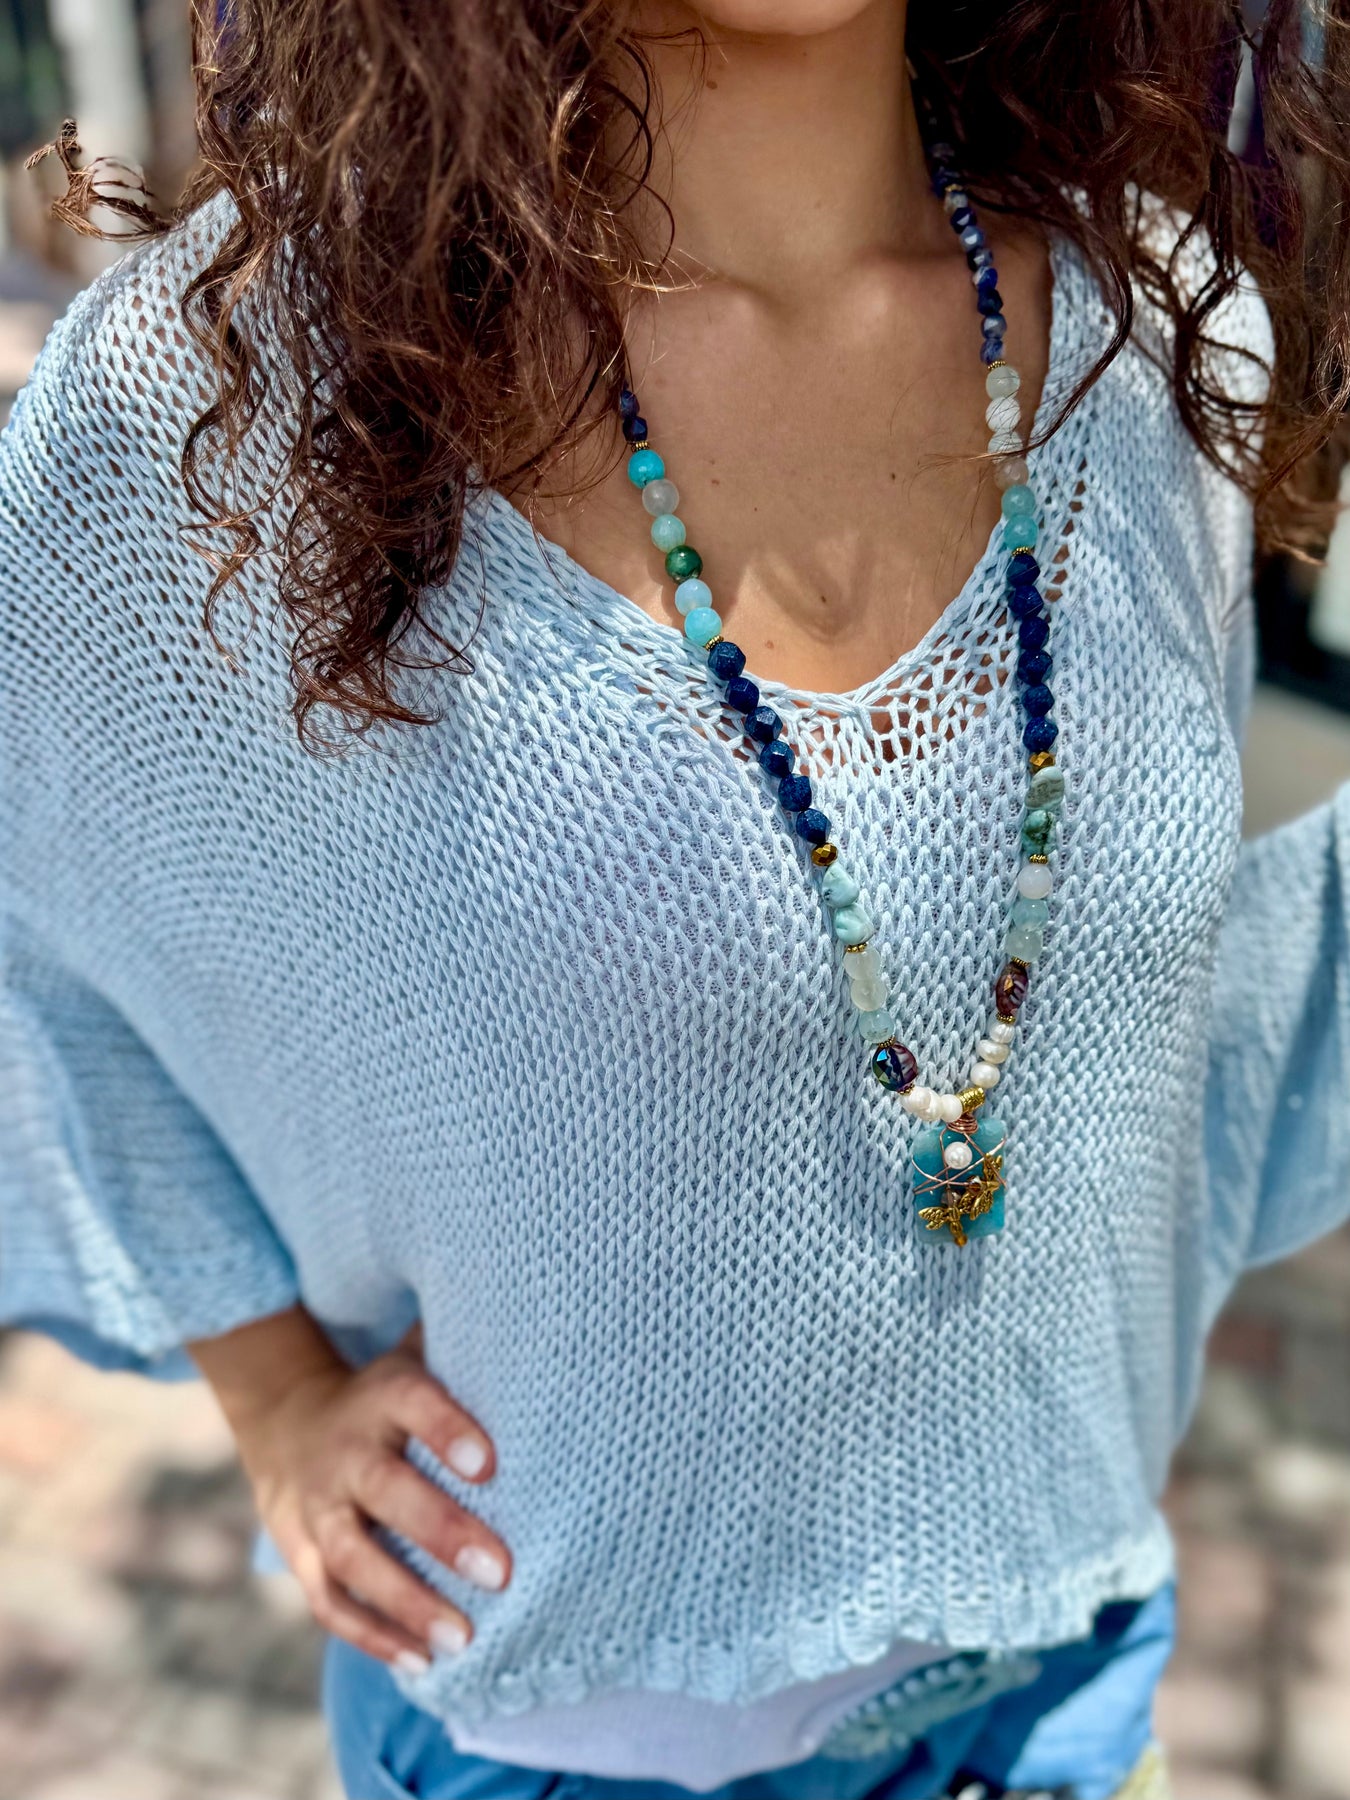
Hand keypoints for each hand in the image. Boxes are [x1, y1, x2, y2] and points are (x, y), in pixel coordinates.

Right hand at [201, 1315, 508, 1669]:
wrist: (287, 1424)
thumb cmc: (388, 1397)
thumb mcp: (417, 1358)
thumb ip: (468, 1350)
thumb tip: (548, 1327)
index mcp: (384, 1398)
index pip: (415, 1404)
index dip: (448, 1431)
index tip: (491, 1465)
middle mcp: (347, 1454)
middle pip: (387, 1491)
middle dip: (441, 1533)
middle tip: (500, 1572)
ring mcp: (319, 1508)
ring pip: (354, 1559)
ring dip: (407, 1602)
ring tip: (463, 1639)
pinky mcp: (302, 1555)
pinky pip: (331, 1603)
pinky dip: (372, 1636)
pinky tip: (421, 1662)